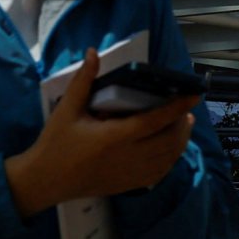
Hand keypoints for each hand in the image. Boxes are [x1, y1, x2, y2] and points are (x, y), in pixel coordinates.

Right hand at [4, 51, 201, 215]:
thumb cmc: (55, 143)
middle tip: (186, 108)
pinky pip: (159, 174)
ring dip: (180, 141)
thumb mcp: (67, 109)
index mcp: (113, 137)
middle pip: (167, 141)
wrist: (45, 181)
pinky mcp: (128, 185)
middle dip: (182, 123)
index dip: (177, 107)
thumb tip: (93, 52)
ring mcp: (129, 174)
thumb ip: (83, 81)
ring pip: (167, 158)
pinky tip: (171, 148)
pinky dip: (171, 159)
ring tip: (184, 124)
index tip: (194, 95)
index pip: (154, 121)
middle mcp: (126, 157)